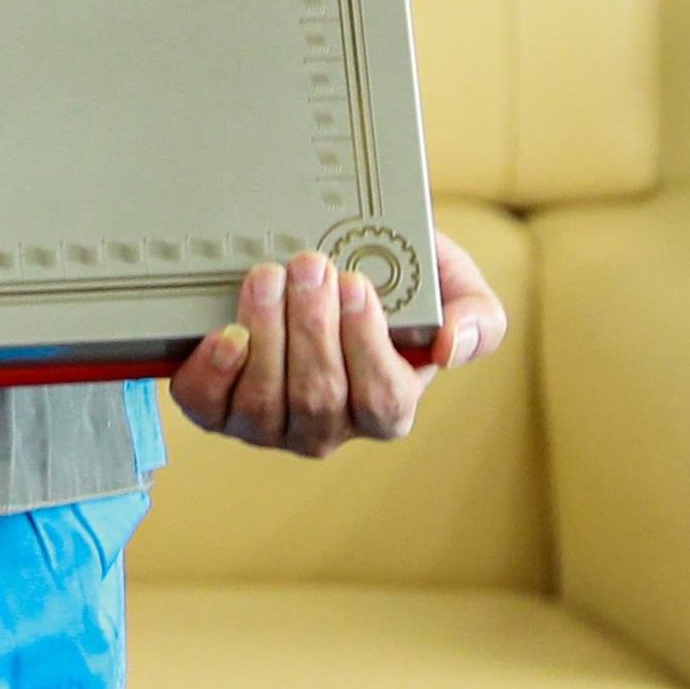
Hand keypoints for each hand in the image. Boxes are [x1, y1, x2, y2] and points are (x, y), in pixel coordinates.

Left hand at [171, 233, 505, 455]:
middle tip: (308, 265)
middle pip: (319, 399)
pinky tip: (225, 333)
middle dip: (312, 328)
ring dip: (265, 336)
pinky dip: (214, 373)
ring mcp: (270, 425)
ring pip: (264, 405)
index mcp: (387, 406)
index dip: (367, 346)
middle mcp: (327, 427)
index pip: (383, 402)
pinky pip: (211, 408)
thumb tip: (450, 347)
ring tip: (266, 278)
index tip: (356, 283)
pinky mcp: (219, 410)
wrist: (316, 261)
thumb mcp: (448, 284)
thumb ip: (477, 317)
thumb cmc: (388, 277)